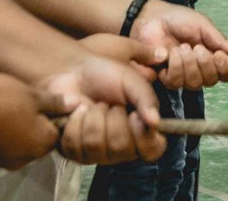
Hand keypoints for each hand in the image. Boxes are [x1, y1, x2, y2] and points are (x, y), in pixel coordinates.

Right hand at [0, 72, 67, 169]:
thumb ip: (54, 102)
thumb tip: (75, 105)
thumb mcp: (31, 93)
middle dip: (33, 124)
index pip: (58, 133)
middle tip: (20, 102)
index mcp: (41, 143)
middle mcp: (24, 160)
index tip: (42, 101)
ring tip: (1, 109)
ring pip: (16, 146)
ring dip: (14, 132)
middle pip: (37, 142)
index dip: (53, 116)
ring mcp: (1, 163)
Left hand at [44, 53, 164, 165]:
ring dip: (92, 117)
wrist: (72, 73)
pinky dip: (74, 122)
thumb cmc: (105, 76)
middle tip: (108, 104)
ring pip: (96, 146)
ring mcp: (96, 153)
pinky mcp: (73, 152)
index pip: (152, 149)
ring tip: (92, 106)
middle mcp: (121, 148)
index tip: (133, 115)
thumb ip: (146, 99)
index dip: (143, 135)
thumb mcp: (131, 81)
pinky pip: (74, 146)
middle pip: (121, 147)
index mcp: (141, 131)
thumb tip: (155, 121)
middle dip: (112, 117)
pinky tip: (77, 112)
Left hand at [131, 7, 227, 89]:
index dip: (225, 68)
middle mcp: (200, 70)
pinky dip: (175, 66)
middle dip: (205, 64)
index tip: (219, 54)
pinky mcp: (166, 78)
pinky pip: (176, 82)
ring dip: (189, 64)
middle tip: (197, 47)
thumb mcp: (203, 25)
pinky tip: (171, 53)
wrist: (154, 18)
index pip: (226, 74)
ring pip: (194, 84)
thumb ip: (220, 40)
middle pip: (211, 81)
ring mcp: (183, 76)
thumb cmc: (179, 19)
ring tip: (182, 47)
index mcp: (212, 57)